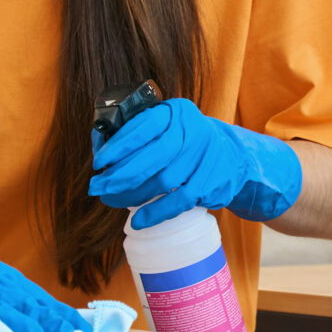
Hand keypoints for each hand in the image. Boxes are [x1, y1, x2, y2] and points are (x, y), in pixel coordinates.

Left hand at [91, 97, 304, 228]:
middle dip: (119, 175)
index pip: (143, 127)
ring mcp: (205, 157)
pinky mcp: (211, 182)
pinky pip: (179, 201)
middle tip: (98, 187)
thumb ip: (140, 132)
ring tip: (112, 201)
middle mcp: (193, 131)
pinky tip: (138, 220)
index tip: (98, 162)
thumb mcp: (169, 126)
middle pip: (151, 157)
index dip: (118, 146)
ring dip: (132, 195)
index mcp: (177, 111)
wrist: (233, 157)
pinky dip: (156, 212)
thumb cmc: (187, 143)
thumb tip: (99, 148)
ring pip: (162, 181)